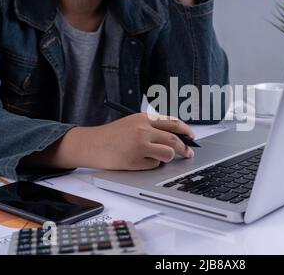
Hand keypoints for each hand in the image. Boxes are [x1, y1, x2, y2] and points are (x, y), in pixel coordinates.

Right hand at [22, 113, 195, 171]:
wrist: (91, 144)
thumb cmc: (111, 135)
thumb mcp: (132, 123)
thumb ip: (151, 126)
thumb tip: (175, 136)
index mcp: (143, 118)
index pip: (172, 122)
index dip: (186, 130)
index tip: (192, 137)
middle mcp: (143, 129)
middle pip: (174, 139)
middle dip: (184, 148)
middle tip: (188, 154)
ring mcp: (139, 145)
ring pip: (167, 154)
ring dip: (167, 158)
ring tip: (156, 158)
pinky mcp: (135, 160)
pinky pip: (154, 165)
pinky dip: (152, 165)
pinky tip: (140, 161)